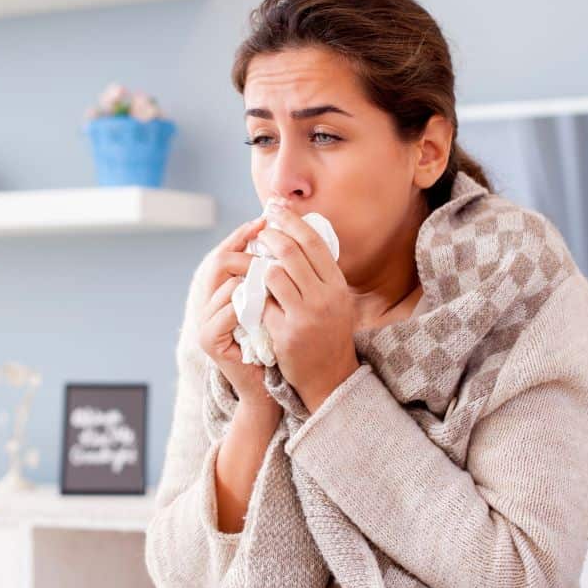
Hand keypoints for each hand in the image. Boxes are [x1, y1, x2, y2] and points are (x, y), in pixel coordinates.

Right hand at [197, 217, 278, 410]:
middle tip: (269, 242)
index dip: (241, 236)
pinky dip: (247, 304)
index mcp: (222, 293)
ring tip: (273, 270)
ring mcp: (206, 322)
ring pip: (225, 285)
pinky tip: (266, 300)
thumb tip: (286, 235)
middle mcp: (208, 305)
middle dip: (246, 251)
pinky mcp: (210, 341)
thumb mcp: (276, 304)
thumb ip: (272, 276)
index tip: (265, 220)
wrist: (267, 389)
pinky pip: (227, 312)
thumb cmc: (277, 345)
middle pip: (219, 263)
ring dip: (251, 277)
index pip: (224, 254)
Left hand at [256, 203, 360, 413]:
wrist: (330, 378)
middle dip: (268, 237)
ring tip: (254, 266)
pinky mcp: (286, 333)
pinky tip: (249, 295)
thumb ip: (318, 272)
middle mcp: (325, 297)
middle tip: (258, 233)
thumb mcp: (334, 299)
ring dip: (258, 267)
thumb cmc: (328, 333)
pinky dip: (253, 297)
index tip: (274, 209)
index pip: (313, 242)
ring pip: (272, 275)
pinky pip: (261, 304)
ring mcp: (306, 316)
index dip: (292, 221)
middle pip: (290, 252)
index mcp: (337, 285)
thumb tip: (297, 233)